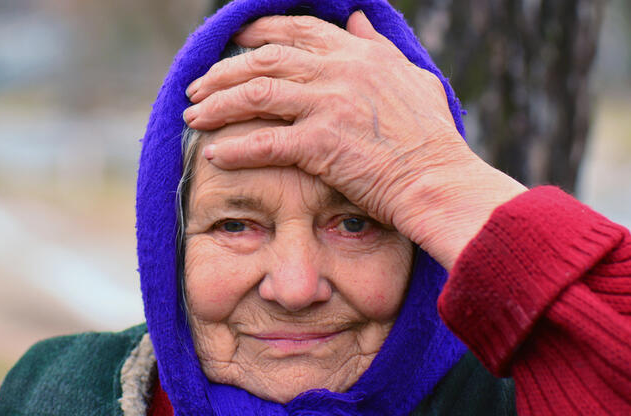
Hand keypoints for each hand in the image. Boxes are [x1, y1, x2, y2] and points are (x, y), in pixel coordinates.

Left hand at [184, 12, 524, 268]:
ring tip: (194, 116)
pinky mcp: (320, 143)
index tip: (235, 43)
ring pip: (256, 94)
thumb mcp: (411, 77)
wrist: (436, 180)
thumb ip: (378, 47)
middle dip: (223, 72)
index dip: (259, 34)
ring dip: (218, 105)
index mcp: (358, 54)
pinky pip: (264, 142)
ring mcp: (327, 105)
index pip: (297, 32)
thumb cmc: (430, 138)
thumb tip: (357, 21)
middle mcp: (338, 71)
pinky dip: (234, 147)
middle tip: (198, 87)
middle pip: (264, 61)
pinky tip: (214, 154)